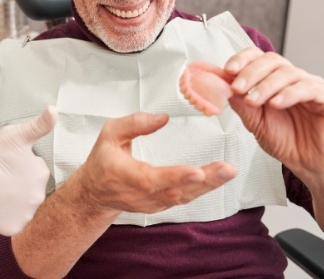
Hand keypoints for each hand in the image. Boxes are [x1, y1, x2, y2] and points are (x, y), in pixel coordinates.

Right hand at [0, 106, 55, 235]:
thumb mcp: (14, 134)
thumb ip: (39, 125)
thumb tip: (54, 110)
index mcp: (42, 172)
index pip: (37, 169)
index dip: (22, 165)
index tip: (7, 164)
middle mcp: (40, 196)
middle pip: (33, 188)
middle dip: (21, 183)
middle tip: (1, 177)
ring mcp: (27, 214)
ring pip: (26, 205)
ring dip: (17, 200)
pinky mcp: (14, 228)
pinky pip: (16, 222)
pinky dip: (8, 216)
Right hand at [76, 112, 235, 214]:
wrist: (95, 193)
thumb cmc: (102, 161)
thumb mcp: (109, 134)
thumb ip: (134, 123)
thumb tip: (162, 117)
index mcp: (126, 176)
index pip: (152, 179)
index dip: (176, 176)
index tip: (197, 171)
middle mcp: (141, 194)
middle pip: (176, 191)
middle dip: (205, 181)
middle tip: (227, 169)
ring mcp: (153, 203)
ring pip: (184, 196)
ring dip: (209, 185)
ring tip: (228, 171)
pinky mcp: (161, 205)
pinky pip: (184, 198)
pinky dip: (203, 189)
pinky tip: (218, 178)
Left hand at [224, 47, 323, 176]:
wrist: (308, 163)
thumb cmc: (284, 140)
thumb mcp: (254, 122)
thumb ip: (240, 103)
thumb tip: (222, 86)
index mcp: (272, 79)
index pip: (257, 57)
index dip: (242, 59)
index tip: (227, 70)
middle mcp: (292, 77)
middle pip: (272, 61)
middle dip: (251, 73)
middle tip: (237, 88)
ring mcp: (311, 85)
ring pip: (288, 73)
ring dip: (266, 86)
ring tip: (252, 100)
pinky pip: (310, 88)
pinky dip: (289, 94)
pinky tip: (276, 104)